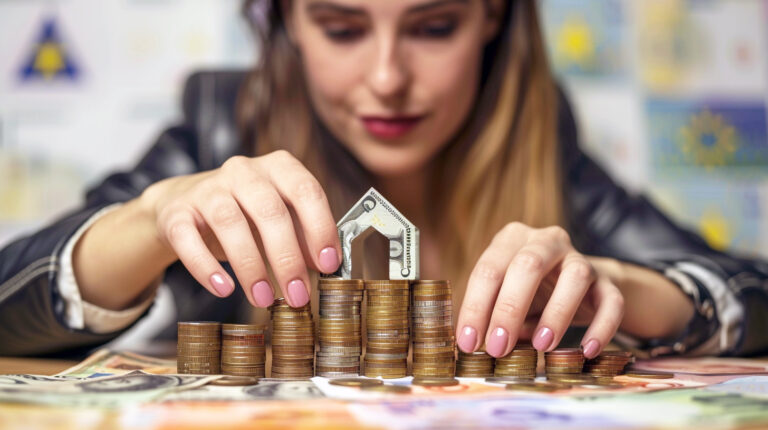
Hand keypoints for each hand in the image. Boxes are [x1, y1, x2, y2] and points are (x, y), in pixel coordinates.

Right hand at [140, 151, 340, 307]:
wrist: (183, 207)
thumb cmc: (244, 215)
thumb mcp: (279, 222)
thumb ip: (304, 238)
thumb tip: (325, 266)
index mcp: (277, 167)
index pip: (305, 190)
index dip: (320, 227)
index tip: (328, 265)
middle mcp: (243, 171)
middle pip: (269, 209)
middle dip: (287, 257)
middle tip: (297, 295)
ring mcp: (207, 189)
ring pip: (229, 222)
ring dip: (250, 266)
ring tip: (263, 298)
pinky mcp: (176, 213)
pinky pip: (187, 238)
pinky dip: (205, 266)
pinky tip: (223, 289)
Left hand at [455, 223, 624, 358]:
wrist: (578, 286)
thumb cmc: (529, 292)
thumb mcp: (504, 297)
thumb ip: (492, 315)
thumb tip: (480, 344)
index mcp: (512, 239)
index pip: (488, 269)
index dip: (476, 307)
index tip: (469, 343)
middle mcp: (546, 241)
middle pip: (527, 266)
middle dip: (509, 309)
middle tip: (498, 347)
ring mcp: (580, 258)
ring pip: (575, 278)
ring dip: (557, 313)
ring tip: (543, 346)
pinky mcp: (607, 281)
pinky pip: (611, 300)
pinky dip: (602, 326)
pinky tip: (588, 350)